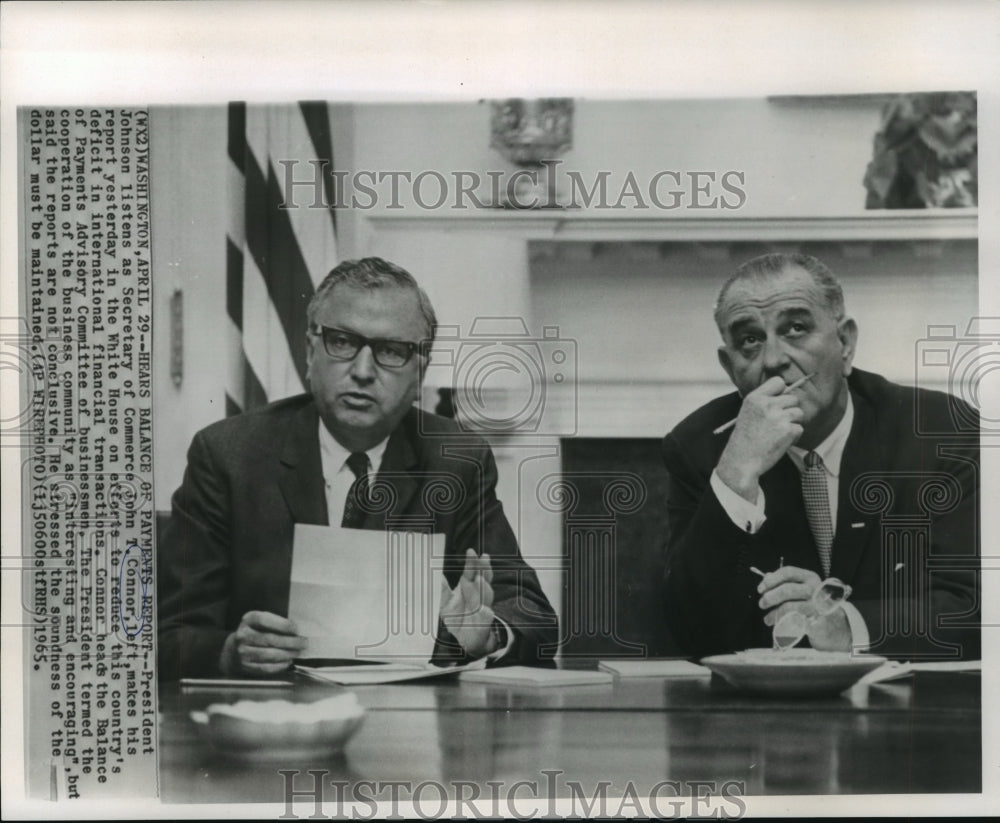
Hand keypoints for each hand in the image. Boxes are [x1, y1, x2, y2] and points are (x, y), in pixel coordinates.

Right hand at [219, 611, 307, 675]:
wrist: (232, 651)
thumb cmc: (253, 633)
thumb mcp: (260, 622)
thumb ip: (275, 623)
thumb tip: (297, 630)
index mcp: (248, 620)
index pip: (265, 620)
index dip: (282, 625)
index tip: (297, 629)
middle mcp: (243, 635)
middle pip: (270, 639)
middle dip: (290, 642)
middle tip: (303, 642)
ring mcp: (243, 652)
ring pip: (269, 654)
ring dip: (287, 654)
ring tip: (298, 652)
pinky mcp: (245, 666)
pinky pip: (266, 667)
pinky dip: (280, 665)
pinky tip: (288, 661)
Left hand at [441, 549, 496, 658]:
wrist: (465, 641)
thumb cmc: (456, 618)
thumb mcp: (444, 603)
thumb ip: (442, 589)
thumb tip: (435, 575)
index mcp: (468, 588)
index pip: (472, 572)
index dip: (473, 562)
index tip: (471, 551)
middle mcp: (478, 596)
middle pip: (483, 580)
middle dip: (482, 568)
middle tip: (480, 558)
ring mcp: (483, 608)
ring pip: (486, 596)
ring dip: (484, 588)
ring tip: (480, 579)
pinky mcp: (484, 624)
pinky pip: (486, 617)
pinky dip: (485, 613)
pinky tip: (484, 610)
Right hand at [716, 376, 803, 500]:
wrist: (741, 462)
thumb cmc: (744, 439)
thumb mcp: (747, 413)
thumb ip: (764, 402)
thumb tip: (787, 393)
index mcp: (755, 398)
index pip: (778, 382)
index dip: (781, 392)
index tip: (777, 403)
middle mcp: (767, 404)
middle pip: (793, 398)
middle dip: (789, 410)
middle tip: (776, 423)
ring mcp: (778, 417)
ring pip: (799, 413)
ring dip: (792, 423)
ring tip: (777, 433)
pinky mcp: (788, 430)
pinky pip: (799, 428)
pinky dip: (793, 436)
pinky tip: (779, 442)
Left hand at [757, 565, 850, 651]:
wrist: (833, 624)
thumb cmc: (812, 603)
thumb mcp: (801, 589)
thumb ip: (784, 583)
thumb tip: (766, 578)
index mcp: (810, 577)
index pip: (788, 572)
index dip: (771, 580)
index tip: (760, 589)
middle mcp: (816, 589)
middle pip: (788, 590)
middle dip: (770, 597)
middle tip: (762, 604)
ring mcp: (818, 606)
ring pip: (790, 607)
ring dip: (774, 613)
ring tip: (767, 619)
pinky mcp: (818, 621)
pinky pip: (795, 622)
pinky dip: (783, 624)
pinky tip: (778, 625)